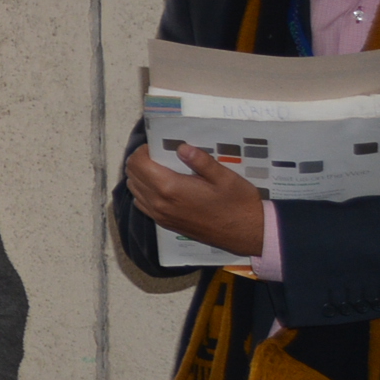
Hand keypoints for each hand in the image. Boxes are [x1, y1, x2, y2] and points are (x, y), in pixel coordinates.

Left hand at [124, 141, 267, 261]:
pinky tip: (162, 186)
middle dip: (140, 161)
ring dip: (140, 176)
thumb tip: (181, 147)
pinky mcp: (164, 224)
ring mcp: (160, 216)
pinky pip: (142, 204)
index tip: (158, 146)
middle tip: (159, 154)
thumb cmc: (237, 203)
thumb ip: (200, 160)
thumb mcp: (224, 177)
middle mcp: (159, 203)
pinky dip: (144, 191)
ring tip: (160, 168)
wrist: (246, 233)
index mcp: (170, 188)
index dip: (143, 150)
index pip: (138, 163)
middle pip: (132, 175)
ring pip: (135, 190)